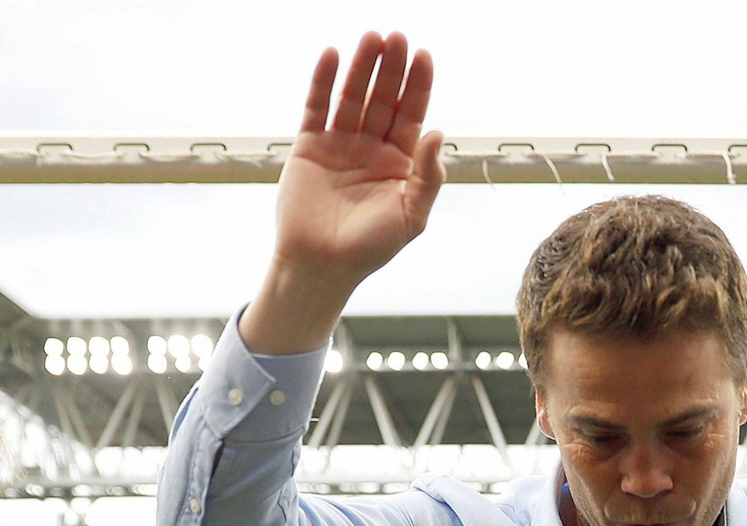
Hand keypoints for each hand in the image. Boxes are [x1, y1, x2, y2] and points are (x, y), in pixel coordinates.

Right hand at [242, 31, 444, 353]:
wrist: (322, 266)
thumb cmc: (371, 248)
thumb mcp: (412, 215)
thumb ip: (428, 175)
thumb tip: (437, 132)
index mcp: (400, 163)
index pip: (412, 115)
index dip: (418, 86)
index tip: (424, 56)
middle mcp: (371, 148)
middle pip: (384, 99)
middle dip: (392, 68)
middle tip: (398, 37)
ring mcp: (340, 145)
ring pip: (353, 96)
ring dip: (361, 67)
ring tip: (371, 38)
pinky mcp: (309, 147)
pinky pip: (317, 107)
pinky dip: (322, 81)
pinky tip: (332, 56)